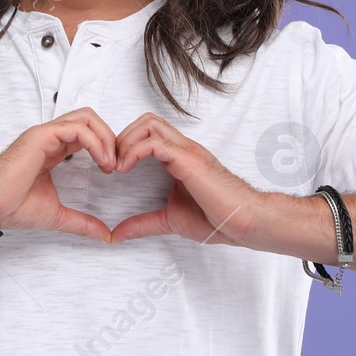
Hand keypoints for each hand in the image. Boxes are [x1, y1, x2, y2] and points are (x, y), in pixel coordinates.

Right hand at [0, 108, 118, 241]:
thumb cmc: (13, 207)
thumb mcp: (58, 215)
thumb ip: (82, 222)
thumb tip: (105, 235)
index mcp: (53, 150)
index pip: (86, 134)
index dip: (105, 147)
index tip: (114, 170)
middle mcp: (50, 138)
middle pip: (89, 119)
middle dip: (110, 137)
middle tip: (118, 162)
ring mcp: (45, 134)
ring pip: (86, 117)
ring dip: (105, 137)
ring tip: (111, 162)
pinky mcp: (42, 136)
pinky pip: (77, 128)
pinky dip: (95, 142)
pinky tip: (101, 161)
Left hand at [108, 113, 263, 246]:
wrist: (243, 222)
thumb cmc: (217, 218)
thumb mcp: (169, 220)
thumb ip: (143, 224)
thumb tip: (116, 235)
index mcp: (179, 157)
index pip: (148, 132)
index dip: (125, 145)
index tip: (112, 169)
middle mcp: (182, 148)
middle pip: (146, 120)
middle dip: (122, 137)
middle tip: (111, 164)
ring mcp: (186, 151)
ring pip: (149, 123)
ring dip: (126, 141)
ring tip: (117, 166)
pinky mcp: (188, 159)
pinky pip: (155, 143)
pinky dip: (134, 152)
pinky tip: (125, 169)